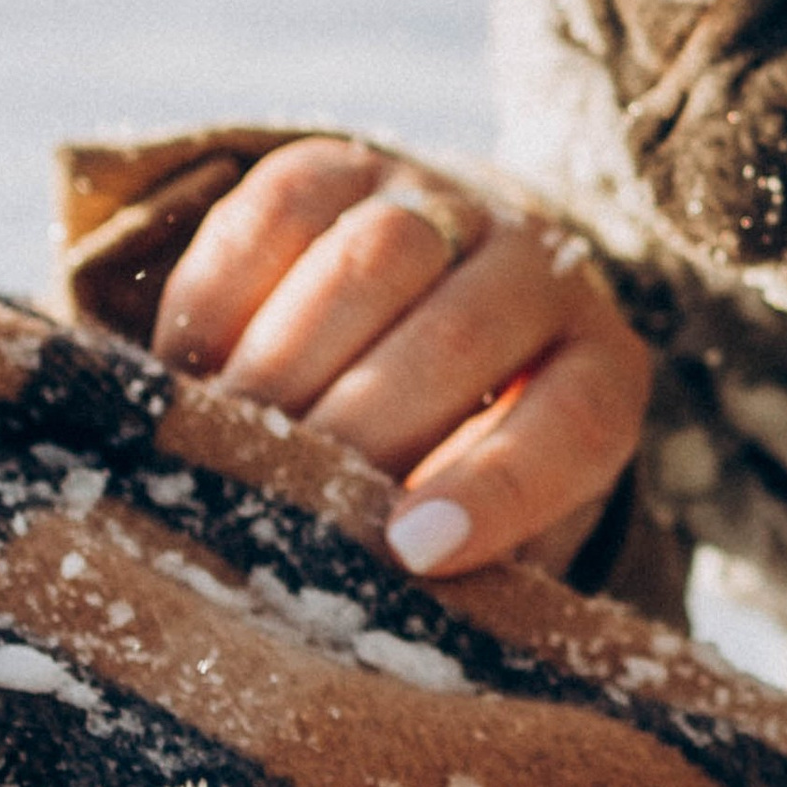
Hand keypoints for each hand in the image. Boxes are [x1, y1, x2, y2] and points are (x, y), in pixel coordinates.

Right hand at [150, 138, 652, 579]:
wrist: (445, 289)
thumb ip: (459, 565)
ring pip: (374, 258)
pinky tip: (187, 372)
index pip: (574, 424)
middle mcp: (540, 267)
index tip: (409, 552)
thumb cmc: (457, 453)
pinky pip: (280, 206)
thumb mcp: (490, 517)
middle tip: (280, 505)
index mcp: (600, 369)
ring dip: (286, 362)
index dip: (494, 489)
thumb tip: (382, 623)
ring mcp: (441, 201)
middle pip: (462, 335)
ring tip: (220, 446)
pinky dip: (223, 294)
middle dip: (362, 427)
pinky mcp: (342, 164)